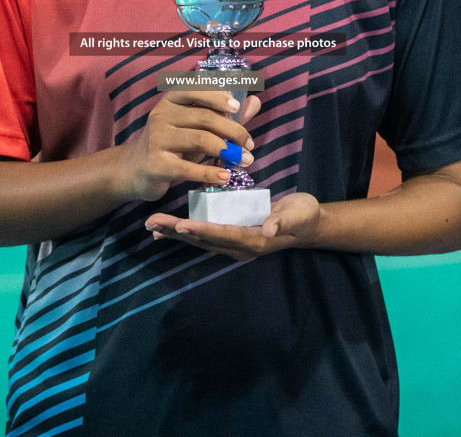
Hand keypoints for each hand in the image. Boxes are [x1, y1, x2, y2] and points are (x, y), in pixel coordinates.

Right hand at [115, 89, 262, 202]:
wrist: (135, 170)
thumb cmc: (172, 145)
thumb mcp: (195, 126)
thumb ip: (224, 115)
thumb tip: (254, 101)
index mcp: (171, 100)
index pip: (195, 89)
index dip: (217, 97)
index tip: (237, 109)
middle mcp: (161, 114)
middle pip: (204, 118)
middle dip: (233, 131)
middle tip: (249, 145)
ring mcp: (157, 139)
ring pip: (200, 140)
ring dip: (227, 151)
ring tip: (244, 161)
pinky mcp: (156, 164)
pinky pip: (188, 168)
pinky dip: (211, 173)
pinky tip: (225, 177)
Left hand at [144, 193, 321, 261]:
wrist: (309, 224)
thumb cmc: (304, 215)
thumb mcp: (299, 214)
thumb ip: (283, 220)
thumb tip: (268, 228)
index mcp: (254, 240)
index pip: (223, 234)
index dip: (202, 229)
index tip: (181, 224)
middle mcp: (239, 246)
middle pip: (204, 239)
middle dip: (177, 231)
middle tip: (152, 224)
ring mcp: (234, 243)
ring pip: (200, 239)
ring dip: (175, 232)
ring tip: (152, 227)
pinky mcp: (231, 236)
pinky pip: (204, 235)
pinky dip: (185, 231)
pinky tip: (169, 228)